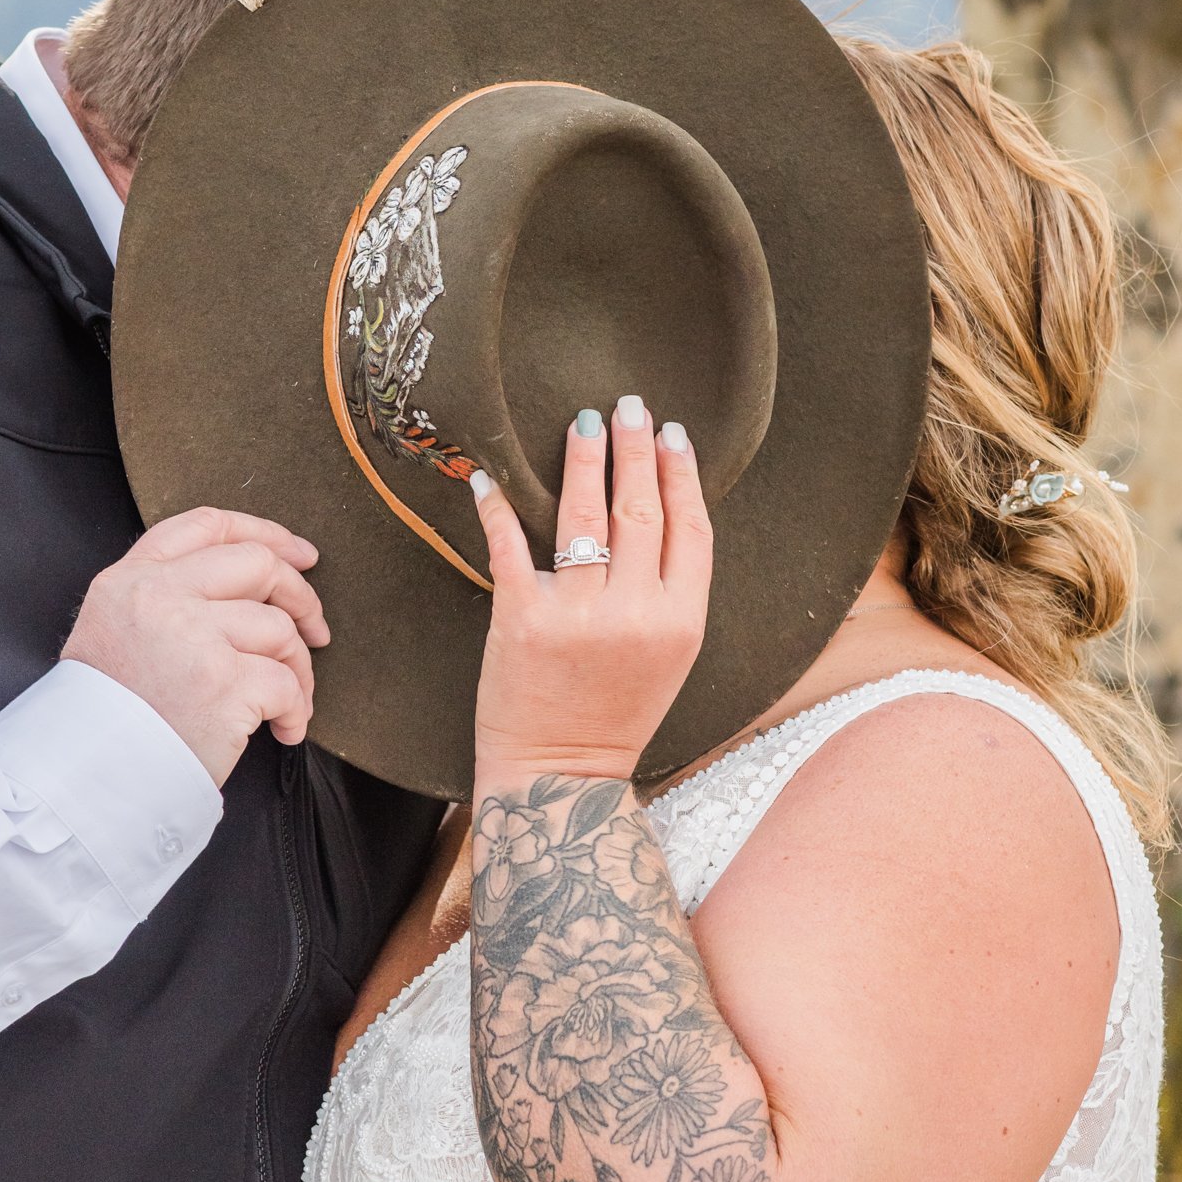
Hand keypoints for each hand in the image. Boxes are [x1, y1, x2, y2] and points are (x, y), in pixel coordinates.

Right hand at [64, 506, 329, 782]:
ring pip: (279, 628)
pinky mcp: (224, 683)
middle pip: (257, 565)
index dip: (263, 533)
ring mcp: (194, 637)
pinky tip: (283, 729)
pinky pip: (287, 684)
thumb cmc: (103, 717)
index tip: (298, 554)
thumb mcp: (109, 631)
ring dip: (298, 666)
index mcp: (130, 579)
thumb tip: (249, 590)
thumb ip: (161, 597)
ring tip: (286, 700)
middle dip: (300, 595)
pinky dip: (296, 710)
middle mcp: (160, 596)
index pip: (206, 526)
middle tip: (316, 629)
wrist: (85, 777)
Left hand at [469, 397, 712, 795]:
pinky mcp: (523, 621)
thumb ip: (669, 592)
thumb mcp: (669, 656)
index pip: (692, 529)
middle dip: (636, 450)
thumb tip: (662, 512)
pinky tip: (490, 478)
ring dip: (583, 462)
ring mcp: (579, 616)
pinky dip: (498, 507)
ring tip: (583, 424)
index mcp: (682, 622)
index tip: (674, 434)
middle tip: (629, 406)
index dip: (683, 475)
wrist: (560, 775)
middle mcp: (636, 614)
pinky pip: (510, 548)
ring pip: (584, 517)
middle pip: (641, 511)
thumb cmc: (614, 712)